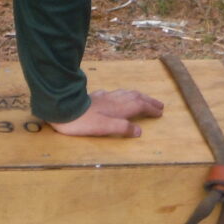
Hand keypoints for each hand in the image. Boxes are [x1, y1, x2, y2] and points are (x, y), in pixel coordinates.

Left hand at [48, 87, 164, 138]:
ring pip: (125, 93)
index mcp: (119, 108)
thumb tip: (139, 131)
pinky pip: (113, 93)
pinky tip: (116, 96)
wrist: (62, 109)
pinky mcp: (95, 96)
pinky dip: (122, 94)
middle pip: (135, 97)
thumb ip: (122, 128)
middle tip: (159, 104)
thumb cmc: (83, 122)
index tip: (160, 112)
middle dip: (148, 101)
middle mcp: (114, 100)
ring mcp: (104, 97)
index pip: (140, 106)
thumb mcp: (104, 128)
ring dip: (137, 95)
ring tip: (143, 98)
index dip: (151, 109)